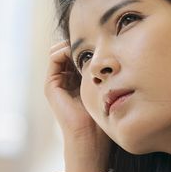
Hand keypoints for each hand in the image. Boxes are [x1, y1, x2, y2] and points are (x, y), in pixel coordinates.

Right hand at [43, 41, 109, 171]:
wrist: (89, 136)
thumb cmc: (103, 115)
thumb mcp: (108, 87)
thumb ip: (108, 72)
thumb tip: (119, 50)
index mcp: (79, 80)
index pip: (80, 53)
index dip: (90, 43)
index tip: (103, 37)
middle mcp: (66, 79)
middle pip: (70, 49)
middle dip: (80, 41)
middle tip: (95, 36)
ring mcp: (57, 81)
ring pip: (61, 50)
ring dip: (72, 43)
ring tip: (86, 42)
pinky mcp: (50, 84)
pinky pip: (54, 57)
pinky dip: (64, 49)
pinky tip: (78, 51)